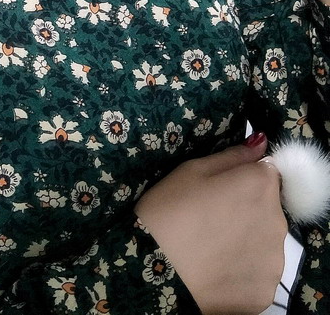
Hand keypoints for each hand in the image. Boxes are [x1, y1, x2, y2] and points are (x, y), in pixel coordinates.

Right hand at [133, 134, 286, 314]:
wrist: (155, 273)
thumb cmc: (168, 211)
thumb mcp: (191, 171)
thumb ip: (231, 157)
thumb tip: (260, 143)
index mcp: (259, 185)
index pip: (265, 171)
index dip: (242, 177)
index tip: (218, 188)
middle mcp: (277, 220)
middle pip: (268, 205)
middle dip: (247, 206)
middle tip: (209, 216)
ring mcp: (274, 259)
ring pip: (265, 239)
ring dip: (247, 237)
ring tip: (211, 244)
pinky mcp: (266, 289)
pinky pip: (258, 270)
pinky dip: (242, 268)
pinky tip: (216, 267)